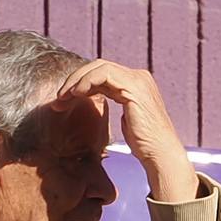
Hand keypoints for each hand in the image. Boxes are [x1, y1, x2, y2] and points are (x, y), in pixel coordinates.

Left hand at [52, 59, 196, 202]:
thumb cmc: (144, 144)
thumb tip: (98, 96)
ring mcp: (137, 80)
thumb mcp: (126, 118)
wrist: (160, 154)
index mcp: (137, 82)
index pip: (103, 73)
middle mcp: (139, 77)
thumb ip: (116, 100)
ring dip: (76, 81)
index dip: (81, 82)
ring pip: (99, 67)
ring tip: (63, 97)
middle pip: (99, 66)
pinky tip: (76, 94)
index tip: (64, 100)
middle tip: (59, 98)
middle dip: (75, 79)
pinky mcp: (134, 87)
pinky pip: (104, 74)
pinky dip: (86, 82)